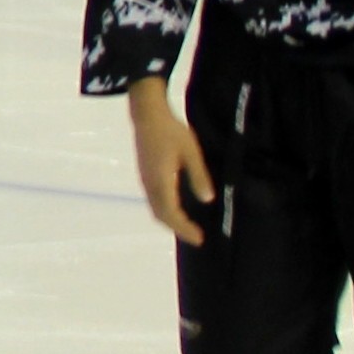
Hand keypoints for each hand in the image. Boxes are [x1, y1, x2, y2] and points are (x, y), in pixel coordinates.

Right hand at [127, 78, 213, 245]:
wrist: (147, 115)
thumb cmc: (171, 131)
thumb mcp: (191, 152)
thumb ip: (198, 176)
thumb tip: (207, 199)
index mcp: (161, 181)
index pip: (171, 213)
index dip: (184, 229)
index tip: (200, 238)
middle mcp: (150, 185)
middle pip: (160, 215)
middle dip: (178, 229)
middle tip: (196, 237)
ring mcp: (145, 180)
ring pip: (155, 209)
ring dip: (171, 220)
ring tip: (187, 226)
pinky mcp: (145, 175)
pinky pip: (154, 200)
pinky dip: (165, 210)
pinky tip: (176, 208)